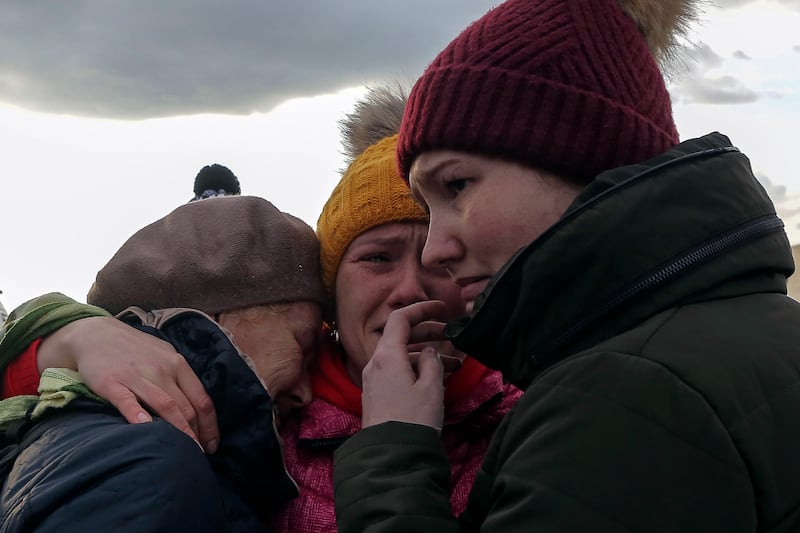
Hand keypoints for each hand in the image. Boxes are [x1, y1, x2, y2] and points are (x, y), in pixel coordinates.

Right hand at [38, 316, 218, 452]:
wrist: (95, 333)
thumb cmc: (135, 349)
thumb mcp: (164, 355)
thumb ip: (180, 378)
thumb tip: (198, 407)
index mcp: (177, 364)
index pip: (201, 398)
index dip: (210, 425)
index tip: (212, 444)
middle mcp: (162, 369)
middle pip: (186, 407)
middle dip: (197, 434)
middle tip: (200, 456)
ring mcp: (137, 376)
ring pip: (165, 405)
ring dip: (179, 431)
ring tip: (185, 452)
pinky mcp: (111, 382)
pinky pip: (128, 401)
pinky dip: (138, 415)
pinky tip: (146, 429)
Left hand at [361, 300, 446, 429]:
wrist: (391, 456)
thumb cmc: (413, 419)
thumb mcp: (432, 387)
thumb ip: (433, 362)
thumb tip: (430, 352)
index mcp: (387, 355)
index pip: (401, 319)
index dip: (422, 309)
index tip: (442, 308)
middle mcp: (375, 364)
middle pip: (401, 337)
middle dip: (428, 333)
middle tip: (451, 334)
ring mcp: (374, 380)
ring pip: (401, 357)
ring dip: (426, 356)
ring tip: (455, 364)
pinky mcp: (377, 396)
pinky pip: (397, 372)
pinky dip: (416, 369)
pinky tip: (437, 380)